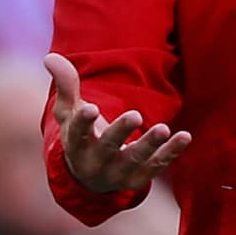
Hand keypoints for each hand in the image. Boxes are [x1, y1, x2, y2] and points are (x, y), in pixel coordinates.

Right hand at [45, 53, 191, 193]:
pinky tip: (185, 136)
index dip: (84, 122)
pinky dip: (171, 152)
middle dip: (121, 132)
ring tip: (163, 127)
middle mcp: (97, 161)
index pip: (78, 133)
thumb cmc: (80, 135)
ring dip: (150, 144)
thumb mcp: (70, 112)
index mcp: (77, 144)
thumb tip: (50, 57)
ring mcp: (119, 172)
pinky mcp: (140, 177)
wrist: (91, 177)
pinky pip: (157, 165)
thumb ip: (66, 85)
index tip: (91, 108)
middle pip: (109, 147)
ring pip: (135, 159)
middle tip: (135, 115)